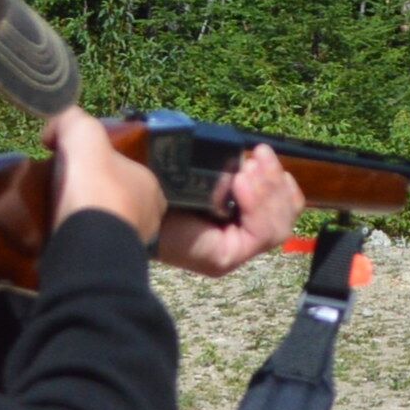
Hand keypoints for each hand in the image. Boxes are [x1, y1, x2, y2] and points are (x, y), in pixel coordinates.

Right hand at [43, 107, 165, 248]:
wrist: (90, 248)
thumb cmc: (95, 189)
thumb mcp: (84, 136)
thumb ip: (72, 121)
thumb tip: (54, 129)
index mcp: (150, 186)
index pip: (125, 169)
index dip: (97, 165)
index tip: (71, 167)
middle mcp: (149, 216)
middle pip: (115, 199)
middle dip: (93, 196)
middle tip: (62, 193)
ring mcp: (132, 245)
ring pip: (106, 225)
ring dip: (85, 221)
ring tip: (55, 216)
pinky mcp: (111, 268)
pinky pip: (94, 249)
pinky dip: (79, 242)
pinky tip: (59, 238)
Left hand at [154, 142, 301, 277]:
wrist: (123, 205)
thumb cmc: (154, 185)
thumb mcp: (199, 169)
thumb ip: (225, 165)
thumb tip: (253, 151)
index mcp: (232, 214)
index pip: (280, 204)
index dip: (279, 181)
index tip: (261, 153)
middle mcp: (235, 236)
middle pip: (286, 215)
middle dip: (275, 182)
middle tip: (256, 156)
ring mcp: (232, 250)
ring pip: (279, 226)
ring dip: (268, 192)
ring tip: (245, 170)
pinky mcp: (226, 258)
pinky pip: (262, 234)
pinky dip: (257, 206)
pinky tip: (238, 184)